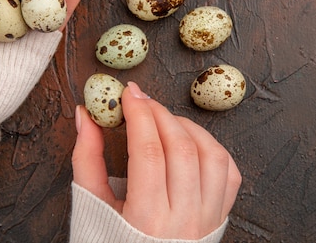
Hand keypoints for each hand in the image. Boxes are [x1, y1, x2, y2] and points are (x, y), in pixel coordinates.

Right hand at [72, 82, 241, 239]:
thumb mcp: (91, 207)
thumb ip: (87, 160)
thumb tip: (86, 116)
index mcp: (146, 220)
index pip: (148, 152)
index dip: (139, 115)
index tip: (128, 94)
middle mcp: (183, 221)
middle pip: (180, 149)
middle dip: (160, 114)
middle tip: (142, 101)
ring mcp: (207, 219)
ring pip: (211, 155)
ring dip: (188, 127)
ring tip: (165, 120)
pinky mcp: (220, 217)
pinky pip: (229, 173)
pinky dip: (212, 148)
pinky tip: (191, 141)